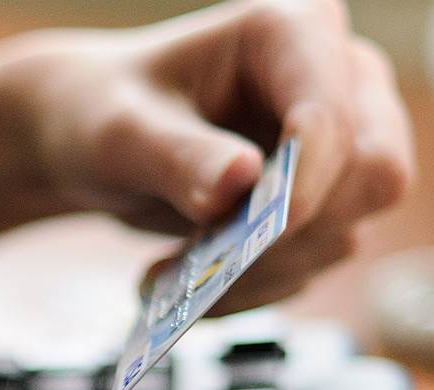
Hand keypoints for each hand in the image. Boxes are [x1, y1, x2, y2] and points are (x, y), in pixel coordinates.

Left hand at [8, 0, 413, 312]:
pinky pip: (310, 260)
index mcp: (289, 34)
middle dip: (289, 237)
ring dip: (258, 271)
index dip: (307, 181)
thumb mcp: (119, 133)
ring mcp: (332, 147)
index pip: (333, 115)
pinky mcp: (317, 201)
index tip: (255, 233)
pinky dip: (250, 283)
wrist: (91, 137)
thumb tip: (239, 182)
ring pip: (341, 231)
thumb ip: (176, 156)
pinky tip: (190, 281)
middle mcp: (332, 83)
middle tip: (207, 265)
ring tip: (169, 274)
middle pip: (370, 175)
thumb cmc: (102, 110)